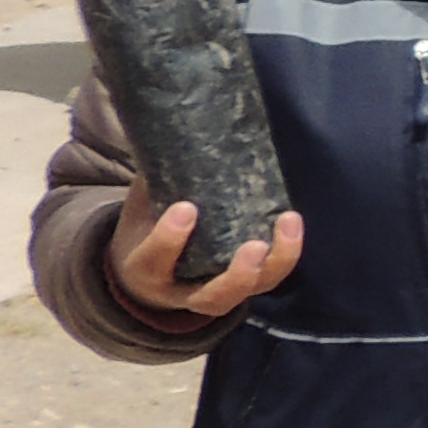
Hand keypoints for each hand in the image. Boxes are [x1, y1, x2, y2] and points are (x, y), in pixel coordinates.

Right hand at [108, 182, 301, 320]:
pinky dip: (285, 253)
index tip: (186, 208)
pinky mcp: (244, 286)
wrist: (147, 274)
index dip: (169, 239)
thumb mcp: (137, 210)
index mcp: (147, 272)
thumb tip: (166, 130)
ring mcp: (219, 293)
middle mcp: (184, 293)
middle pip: (215, 298)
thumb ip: (150, 181)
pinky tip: (291, 221)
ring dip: (276, 262)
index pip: (155, 261)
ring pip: (250, 292)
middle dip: (238, 274)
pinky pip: (269, 277)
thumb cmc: (142, 231)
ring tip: (288, 222)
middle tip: (255, 245)